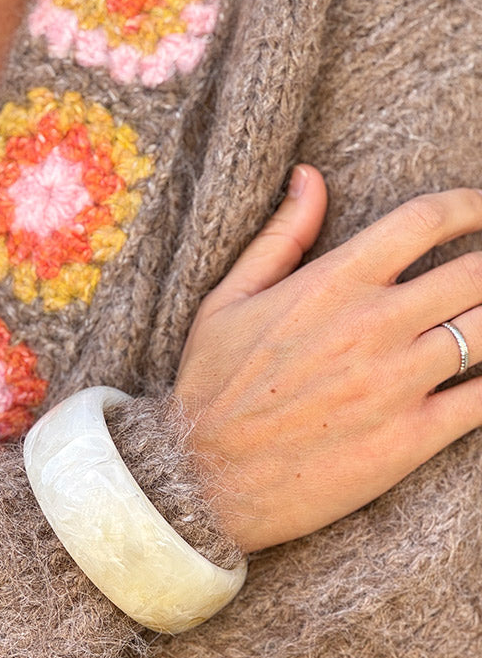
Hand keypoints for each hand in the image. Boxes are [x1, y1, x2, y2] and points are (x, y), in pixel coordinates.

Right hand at [174, 167, 481, 553]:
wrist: (202, 481)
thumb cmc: (210, 390)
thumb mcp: (228, 301)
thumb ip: (281, 236)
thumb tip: (310, 176)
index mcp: (332, 283)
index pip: (425, 221)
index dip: (468, 207)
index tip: (479, 214)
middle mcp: (371, 326)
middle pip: (474, 272)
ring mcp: (395, 383)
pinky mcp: (409, 440)